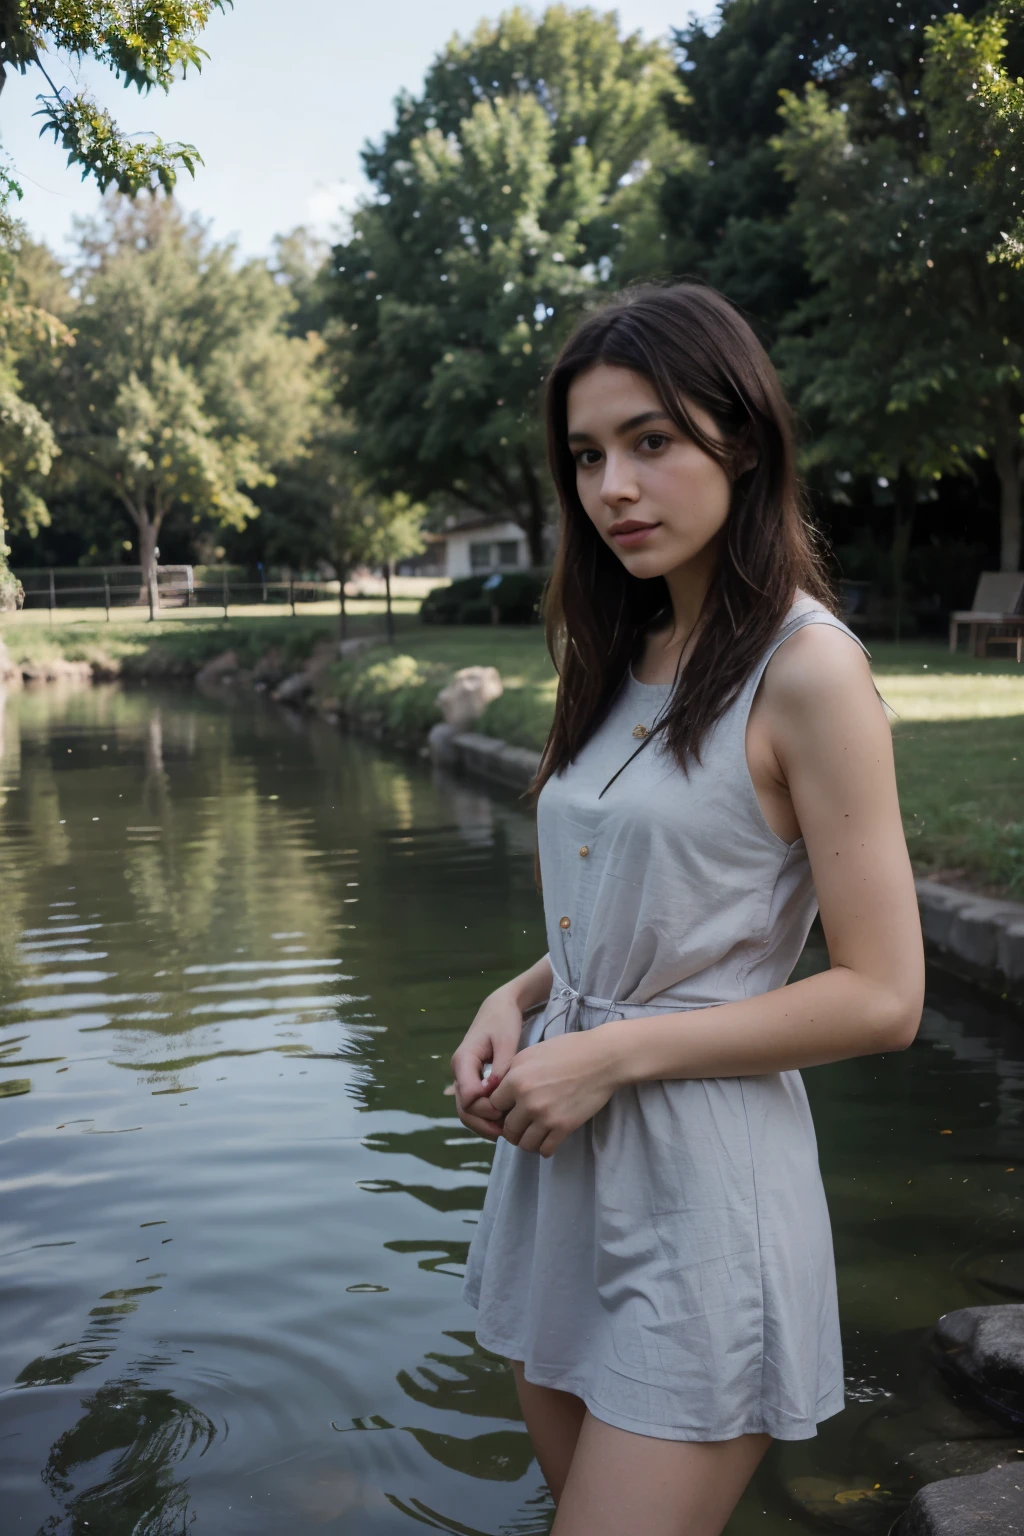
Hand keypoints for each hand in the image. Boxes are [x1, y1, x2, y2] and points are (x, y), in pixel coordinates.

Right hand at [447, 985, 525, 1140]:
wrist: (498, 1008)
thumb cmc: (504, 1022)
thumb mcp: (506, 1042)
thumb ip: (501, 1067)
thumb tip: (494, 1092)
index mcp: (464, 1060)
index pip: (467, 1095)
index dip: (485, 1108)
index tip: (506, 1109)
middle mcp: (459, 1071)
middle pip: (463, 1108)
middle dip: (484, 1122)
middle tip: (508, 1128)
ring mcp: (463, 1077)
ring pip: (466, 1110)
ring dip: (483, 1123)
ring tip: (507, 1130)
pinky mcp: (471, 1080)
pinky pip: (473, 1104)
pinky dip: (485, 1116)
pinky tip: (503, 1121)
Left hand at [488, 1026, 622, 1157]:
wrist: (601, 1059)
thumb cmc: (567, 1050)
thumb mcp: (530, 1053)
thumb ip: (511, 1071)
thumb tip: (497, 1090)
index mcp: (515, 1079)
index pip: (492, 1106)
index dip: (498, 1109)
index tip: (507, 1110)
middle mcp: (527, 1100)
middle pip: (507, 1128)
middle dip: (511, 1128)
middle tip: (520, 1125)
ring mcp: (545, 1116)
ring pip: (523, 1143)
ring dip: (526, 1141)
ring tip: (533, 1134)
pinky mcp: (564, 1127)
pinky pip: (545, 1149)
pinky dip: (544, 1148)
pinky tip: (548, 1140)